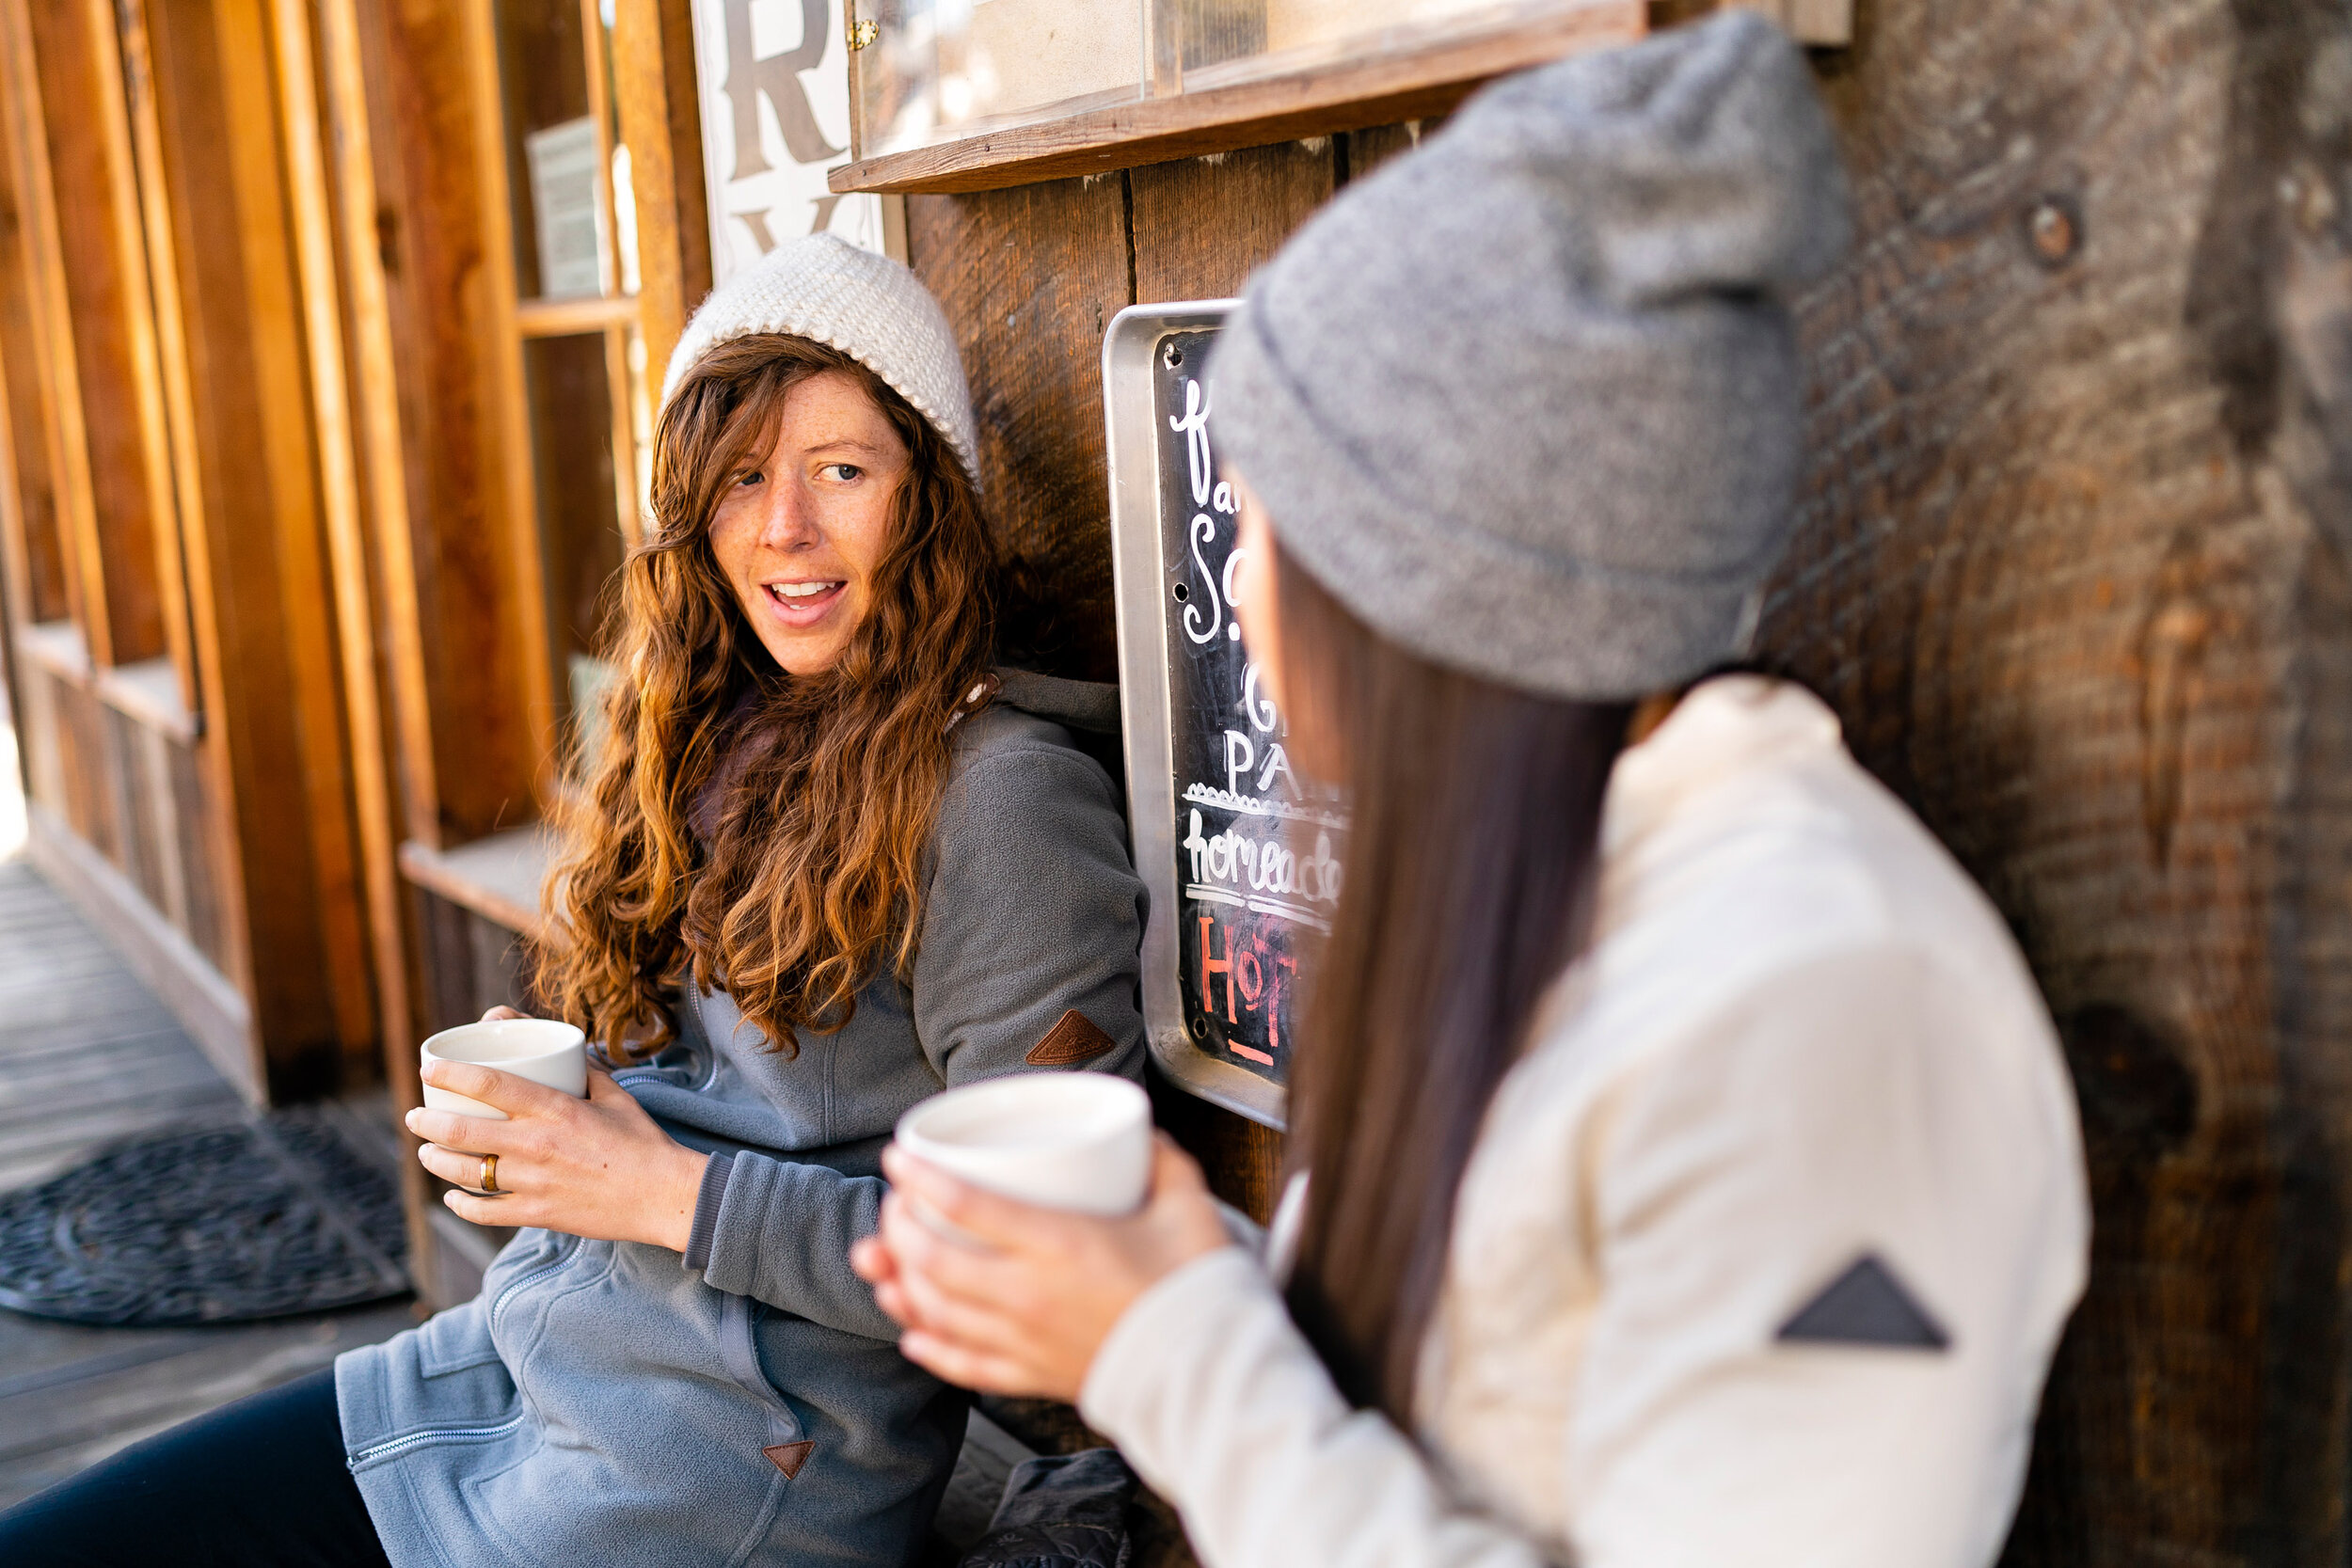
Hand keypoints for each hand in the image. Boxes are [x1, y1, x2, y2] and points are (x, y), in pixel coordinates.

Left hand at [406, 1008, 705, 1250]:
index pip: (489, 1085)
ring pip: (465, 1172)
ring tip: (426, 1152)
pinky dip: (461, 1204)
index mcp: (555, 1110)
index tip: (428, 1069)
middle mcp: (536, 1145)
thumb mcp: (613, 1094)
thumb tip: (553, 1042)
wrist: (663, 1195)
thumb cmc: (642, 1140)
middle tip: (415, 1116)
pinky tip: (452, 1196)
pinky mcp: (537, 1214)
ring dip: (435, 1160)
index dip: (450, 1074)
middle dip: (426, 1122)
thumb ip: (580, 1067)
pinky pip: (485, 1212)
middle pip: (461, 1131)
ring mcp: (533, 1183)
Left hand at [850, 1134, 1231, 1400]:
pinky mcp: (1034, 1378)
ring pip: (936, 1314)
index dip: (920, 1178)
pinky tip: (912, 1331)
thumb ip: (1160, 1158)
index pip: (966, 1206)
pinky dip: (930, 1347)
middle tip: (894, 1205)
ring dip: (898, 1285)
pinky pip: (963, 1366)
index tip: (899, 1157)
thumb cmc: (1199, 1287)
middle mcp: (1030, 1294)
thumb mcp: (1186, 1203)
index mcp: (1062, 1244)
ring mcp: (1026, 1341)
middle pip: (932, 1261)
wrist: (1215, 1372)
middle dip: (898, 1229)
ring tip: (880, 1261)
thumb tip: (1140, 1131)